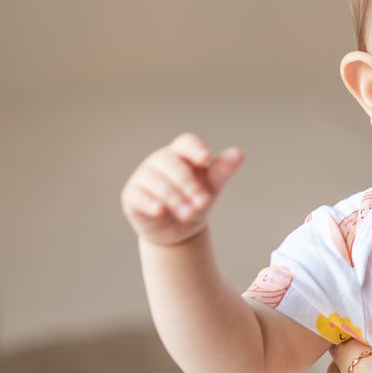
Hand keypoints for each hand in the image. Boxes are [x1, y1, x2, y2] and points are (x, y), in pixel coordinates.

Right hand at [121, 132, 243, 245]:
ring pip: (157, 182)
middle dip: (189, 184)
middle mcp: (160, 161)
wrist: (179, 229)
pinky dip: (150, 202)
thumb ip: (222, 171)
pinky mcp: (132, 196)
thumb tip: (239, 153)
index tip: (206, 159)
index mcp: (181, 154)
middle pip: (172, 165)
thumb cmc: (195, 200)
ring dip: (175, 198)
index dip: (195, 149)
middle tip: (203, 202)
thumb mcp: (212, 186)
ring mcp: (144, 177)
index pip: (186, 143)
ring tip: (189, 213)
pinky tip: (159, 210)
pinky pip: (139, 196)